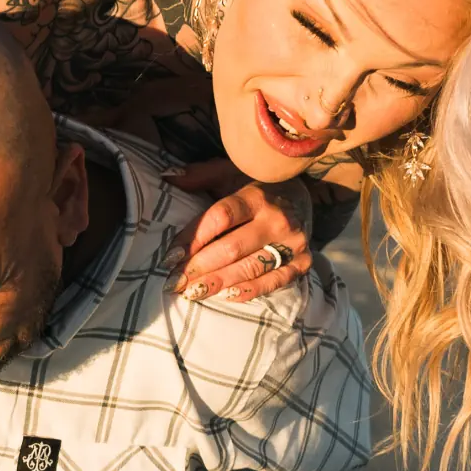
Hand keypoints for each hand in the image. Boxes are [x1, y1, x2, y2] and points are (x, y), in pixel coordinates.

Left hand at [170, 162, 315, 304]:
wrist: (301, 197)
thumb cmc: (256, 188)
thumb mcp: (229, 174)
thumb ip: (200, 175)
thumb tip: (168, 177)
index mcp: (256, 196)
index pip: (220, 217)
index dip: (192, 238)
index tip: (171, 255)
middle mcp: (277, 220)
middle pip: (232, 248)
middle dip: (199, 267)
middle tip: (174, 282)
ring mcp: (293, 243)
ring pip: (250, 268)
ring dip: (218, 283)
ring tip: (191, 293)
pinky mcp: (302, 262)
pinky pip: (274, 282)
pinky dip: (249, 291)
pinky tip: (225, 296)